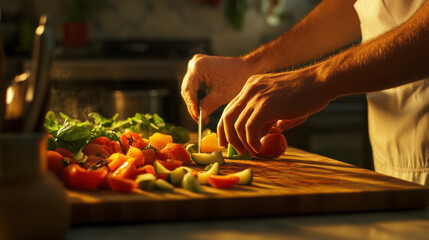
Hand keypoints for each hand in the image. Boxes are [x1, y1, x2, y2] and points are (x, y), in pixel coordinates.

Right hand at [181, 54, 255, 122]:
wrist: (246, 68)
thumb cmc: (237, 78)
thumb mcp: (222, 94)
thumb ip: (208, 105)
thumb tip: (199, 117)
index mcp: (197, 67)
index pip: (189, 90)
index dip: (192, 105)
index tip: (198, 117)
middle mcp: (194, 64)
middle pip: (187, 90)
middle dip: (193, 106)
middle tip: (200, 120)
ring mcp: (196, 66)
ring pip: (190, 90)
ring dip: (195, 104)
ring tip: (202, 117)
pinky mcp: (199, 71)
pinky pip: (195, 87)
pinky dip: (198, 98)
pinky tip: (203, 109)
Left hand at [218, 67, 333, 154]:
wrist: (322, 81)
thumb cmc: (308, 93)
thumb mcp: (282, 105)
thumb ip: (271, 118)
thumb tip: (265, 134)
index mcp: (252, 86)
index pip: (230, 108)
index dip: (225, 127)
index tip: (226, 142)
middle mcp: (250, 89)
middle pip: (227, 116)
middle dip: (227, 137)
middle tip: (237, 151)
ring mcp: (256, 96)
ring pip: (236, 125)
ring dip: (242, 142)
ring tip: (253, 151)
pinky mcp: (265, 105)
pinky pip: (249, 129)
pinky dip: (252, 142)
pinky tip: (260, 148)